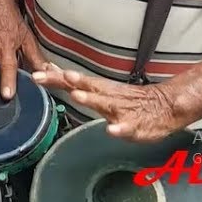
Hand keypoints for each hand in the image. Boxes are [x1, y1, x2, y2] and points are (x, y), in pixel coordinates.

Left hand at [31, 66, 185, 141]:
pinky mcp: (135, 125)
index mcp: (99, 89)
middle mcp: (108, 96)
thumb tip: (53, 72)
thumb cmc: (129, 100)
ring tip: (78, 96)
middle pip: (86, 86)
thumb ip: (78, 84)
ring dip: (91, 99)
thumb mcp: (101, 90)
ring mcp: (121, 110)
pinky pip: (126, 127)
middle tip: (54, 76)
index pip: (74, 81)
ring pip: (104, 104)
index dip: (55, 77)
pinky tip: (112, 130)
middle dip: (69, 82)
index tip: (37, 73)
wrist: (164, 106)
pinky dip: (119, 129)